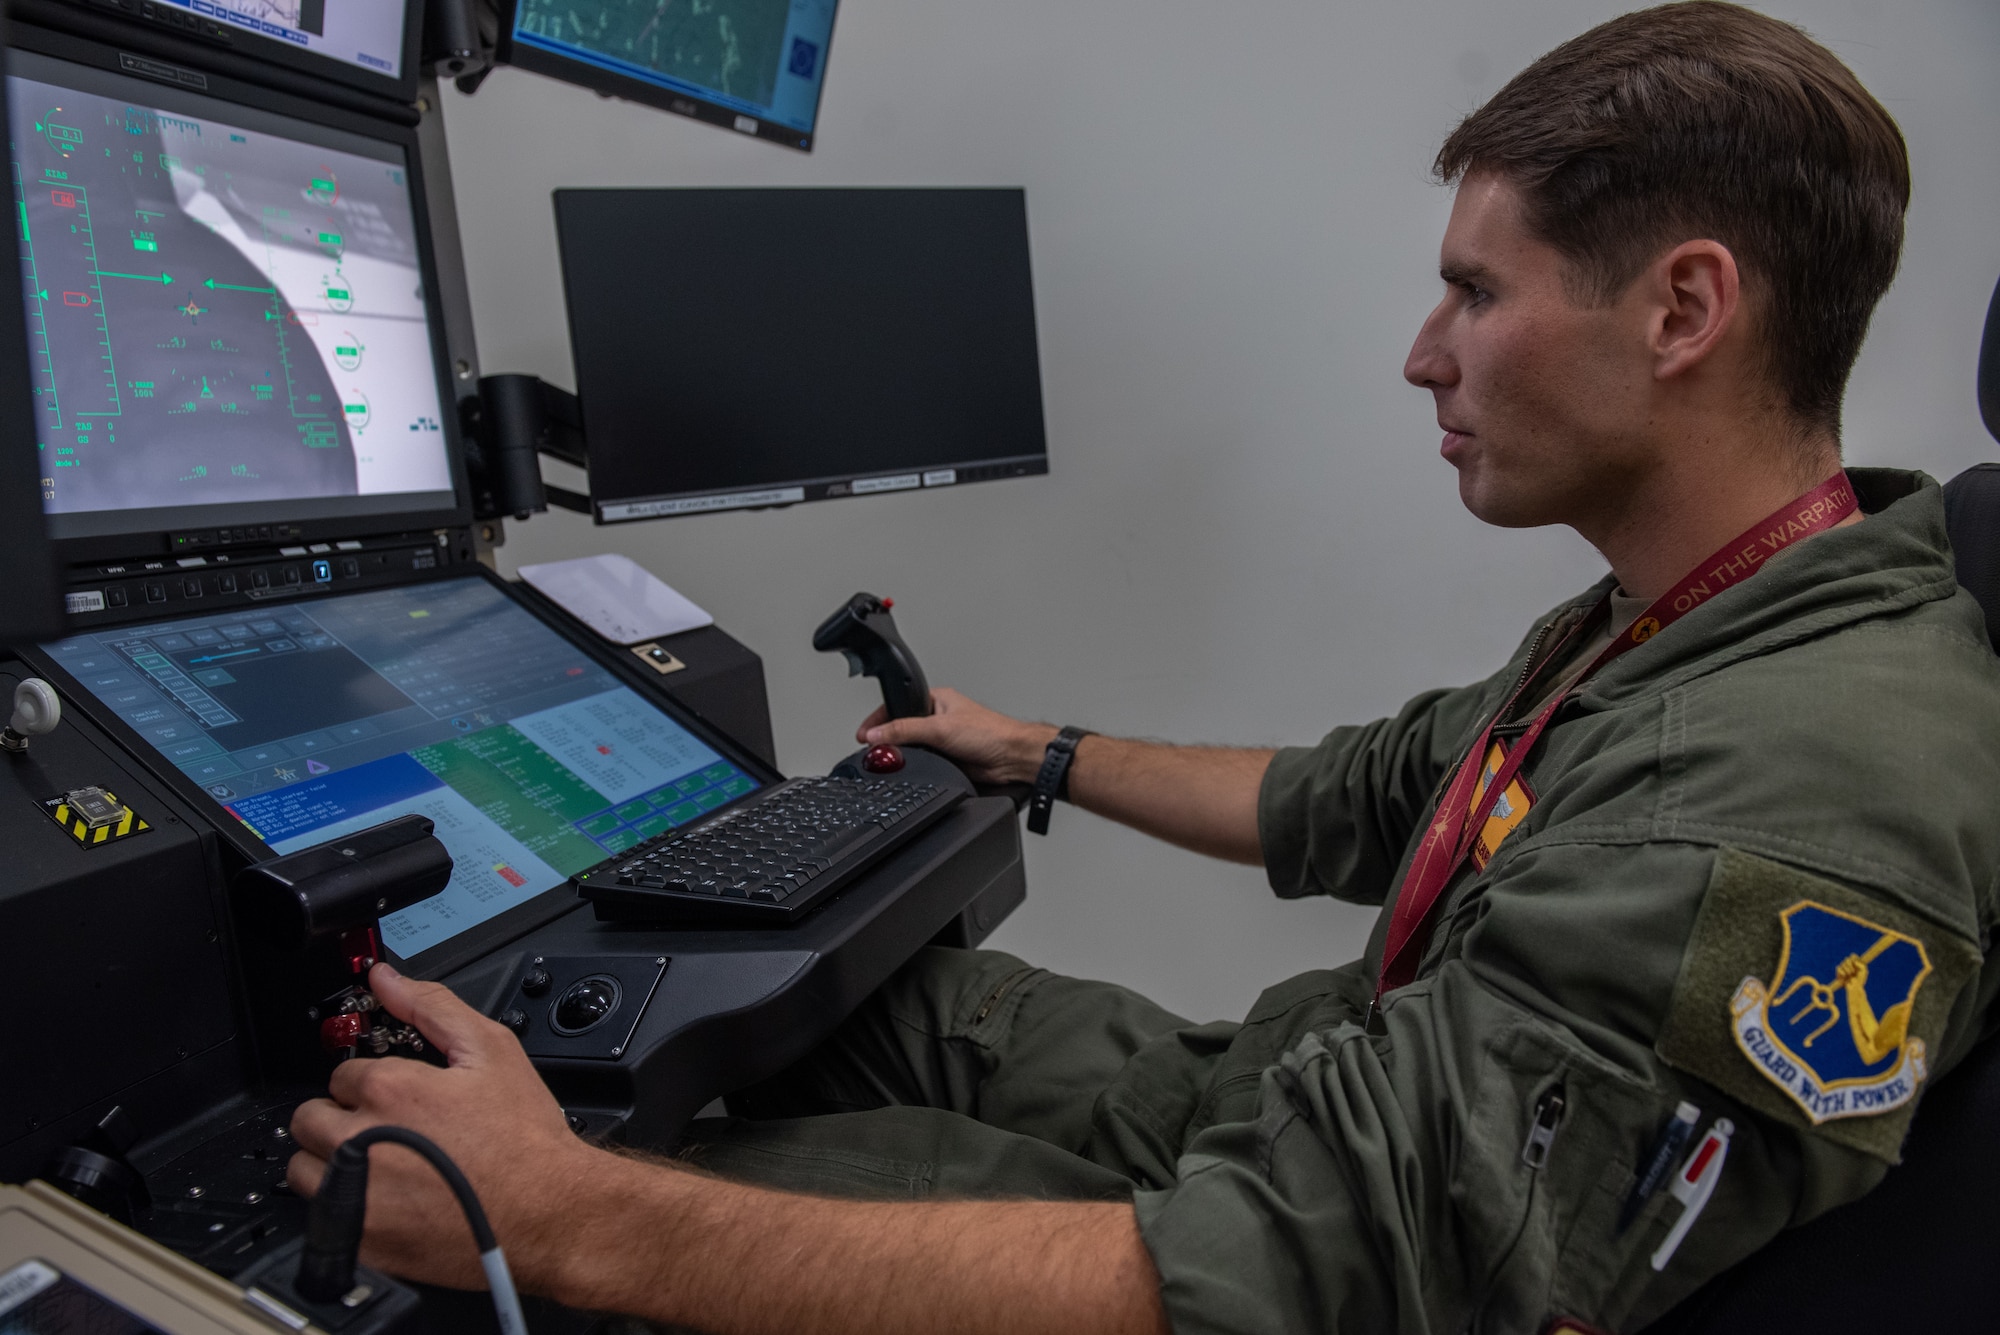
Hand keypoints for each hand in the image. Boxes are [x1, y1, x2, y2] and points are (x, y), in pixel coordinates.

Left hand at [286, 963, 605, 1291]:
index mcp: (389, 1090)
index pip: (343, 1073)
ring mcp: (355, 1194)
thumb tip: (386, 980)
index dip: (372, 1081)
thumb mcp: (491, 1051)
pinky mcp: (359, 1239)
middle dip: (342, 1117)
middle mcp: (360, 1140)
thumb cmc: (524, 1138)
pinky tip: (384, 1197)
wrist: (548, 1211)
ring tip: (378, 1162)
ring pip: (304, 1167)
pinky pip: (319, 1216)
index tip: (396, 1096)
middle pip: (310, 1118)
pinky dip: (342, 1204)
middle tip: (384, 1127)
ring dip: (330, 1160)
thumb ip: (431, 1007)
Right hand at [857, 687, 1056, 785]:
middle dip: (889, 739)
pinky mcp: (946, 759)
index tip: (863, 734)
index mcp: (936, 700)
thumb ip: (905, 730)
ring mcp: (942, 740)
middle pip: (901, 728)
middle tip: (873, 750)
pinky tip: (915, 769)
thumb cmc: (990, 733)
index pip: (897, 706)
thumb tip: (877, 735)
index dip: (878, 720)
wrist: (1012, 758)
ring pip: (912, 748)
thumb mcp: (940, 728)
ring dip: (905, 755)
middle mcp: (938, 718)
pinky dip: (917, 767)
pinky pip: (924, 763)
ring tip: (893, 760)